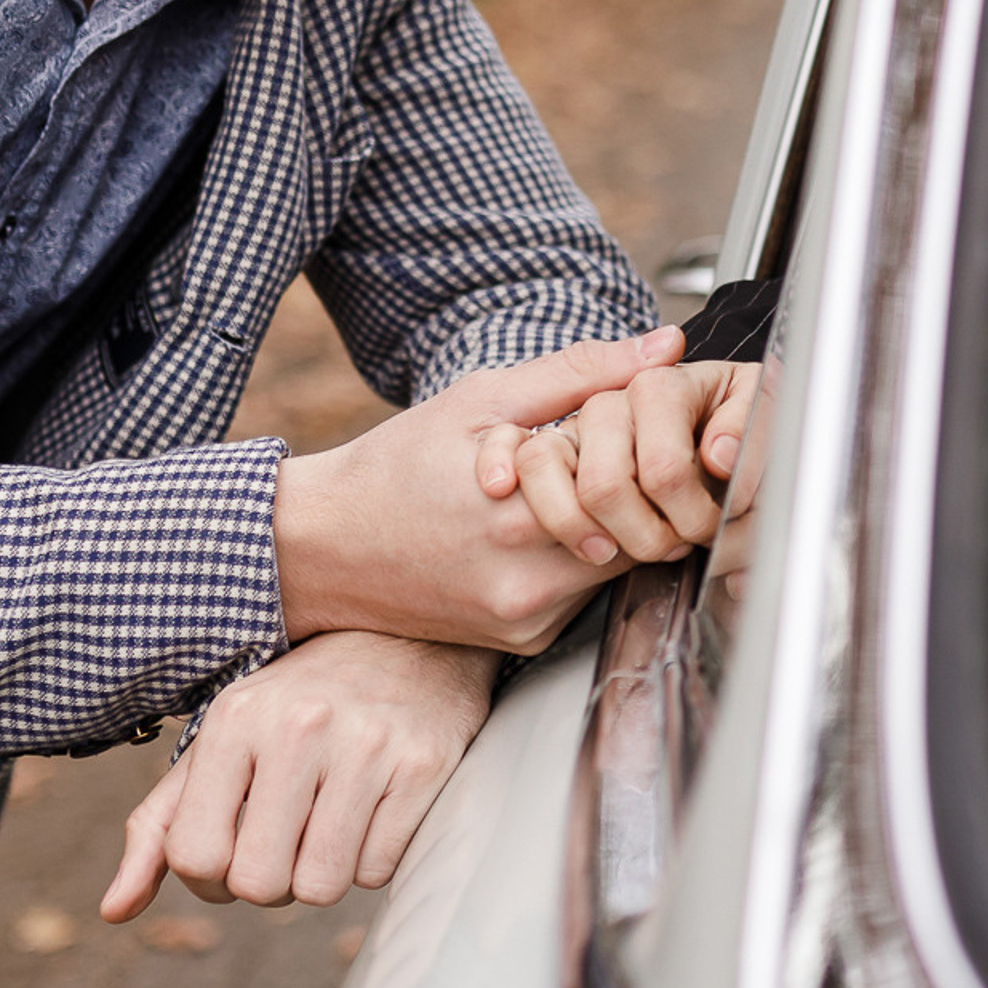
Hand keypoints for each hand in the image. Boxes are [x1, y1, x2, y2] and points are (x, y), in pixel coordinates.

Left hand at [100, 632, 497, 919]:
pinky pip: (380, 869)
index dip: (211, 880)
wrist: (414, 636)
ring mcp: (368, 743)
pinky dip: (374, 860)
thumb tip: (114, 911)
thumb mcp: (226, 742)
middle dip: (272, 884)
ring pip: (322, 885)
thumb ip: (164, 824)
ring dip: (325, 875)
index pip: (194, 855)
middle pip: (259, 882)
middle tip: (291, 845)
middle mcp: (300, 725)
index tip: (238, 854)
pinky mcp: (425, 763)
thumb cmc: (303, 701)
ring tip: (333, 827)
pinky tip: (377, 812)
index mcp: (237, 717)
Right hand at [272, 326, 686, 652]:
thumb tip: (666, 346)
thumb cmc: (397, 466)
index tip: (627, 431)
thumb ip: (582, 372)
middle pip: (641, 530)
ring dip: (610, 525)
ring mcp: (529, 618)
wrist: (321, 549)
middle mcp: (531, 580)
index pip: (647, 484)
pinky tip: (543, 533)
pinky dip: (578, 561)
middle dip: (633, 489)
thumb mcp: (483, 400)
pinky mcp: (523, 641)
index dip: (646, 449)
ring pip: (617, 565)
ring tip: (569, 493)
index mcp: (525, 512)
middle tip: (603, 459)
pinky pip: (583, 597)